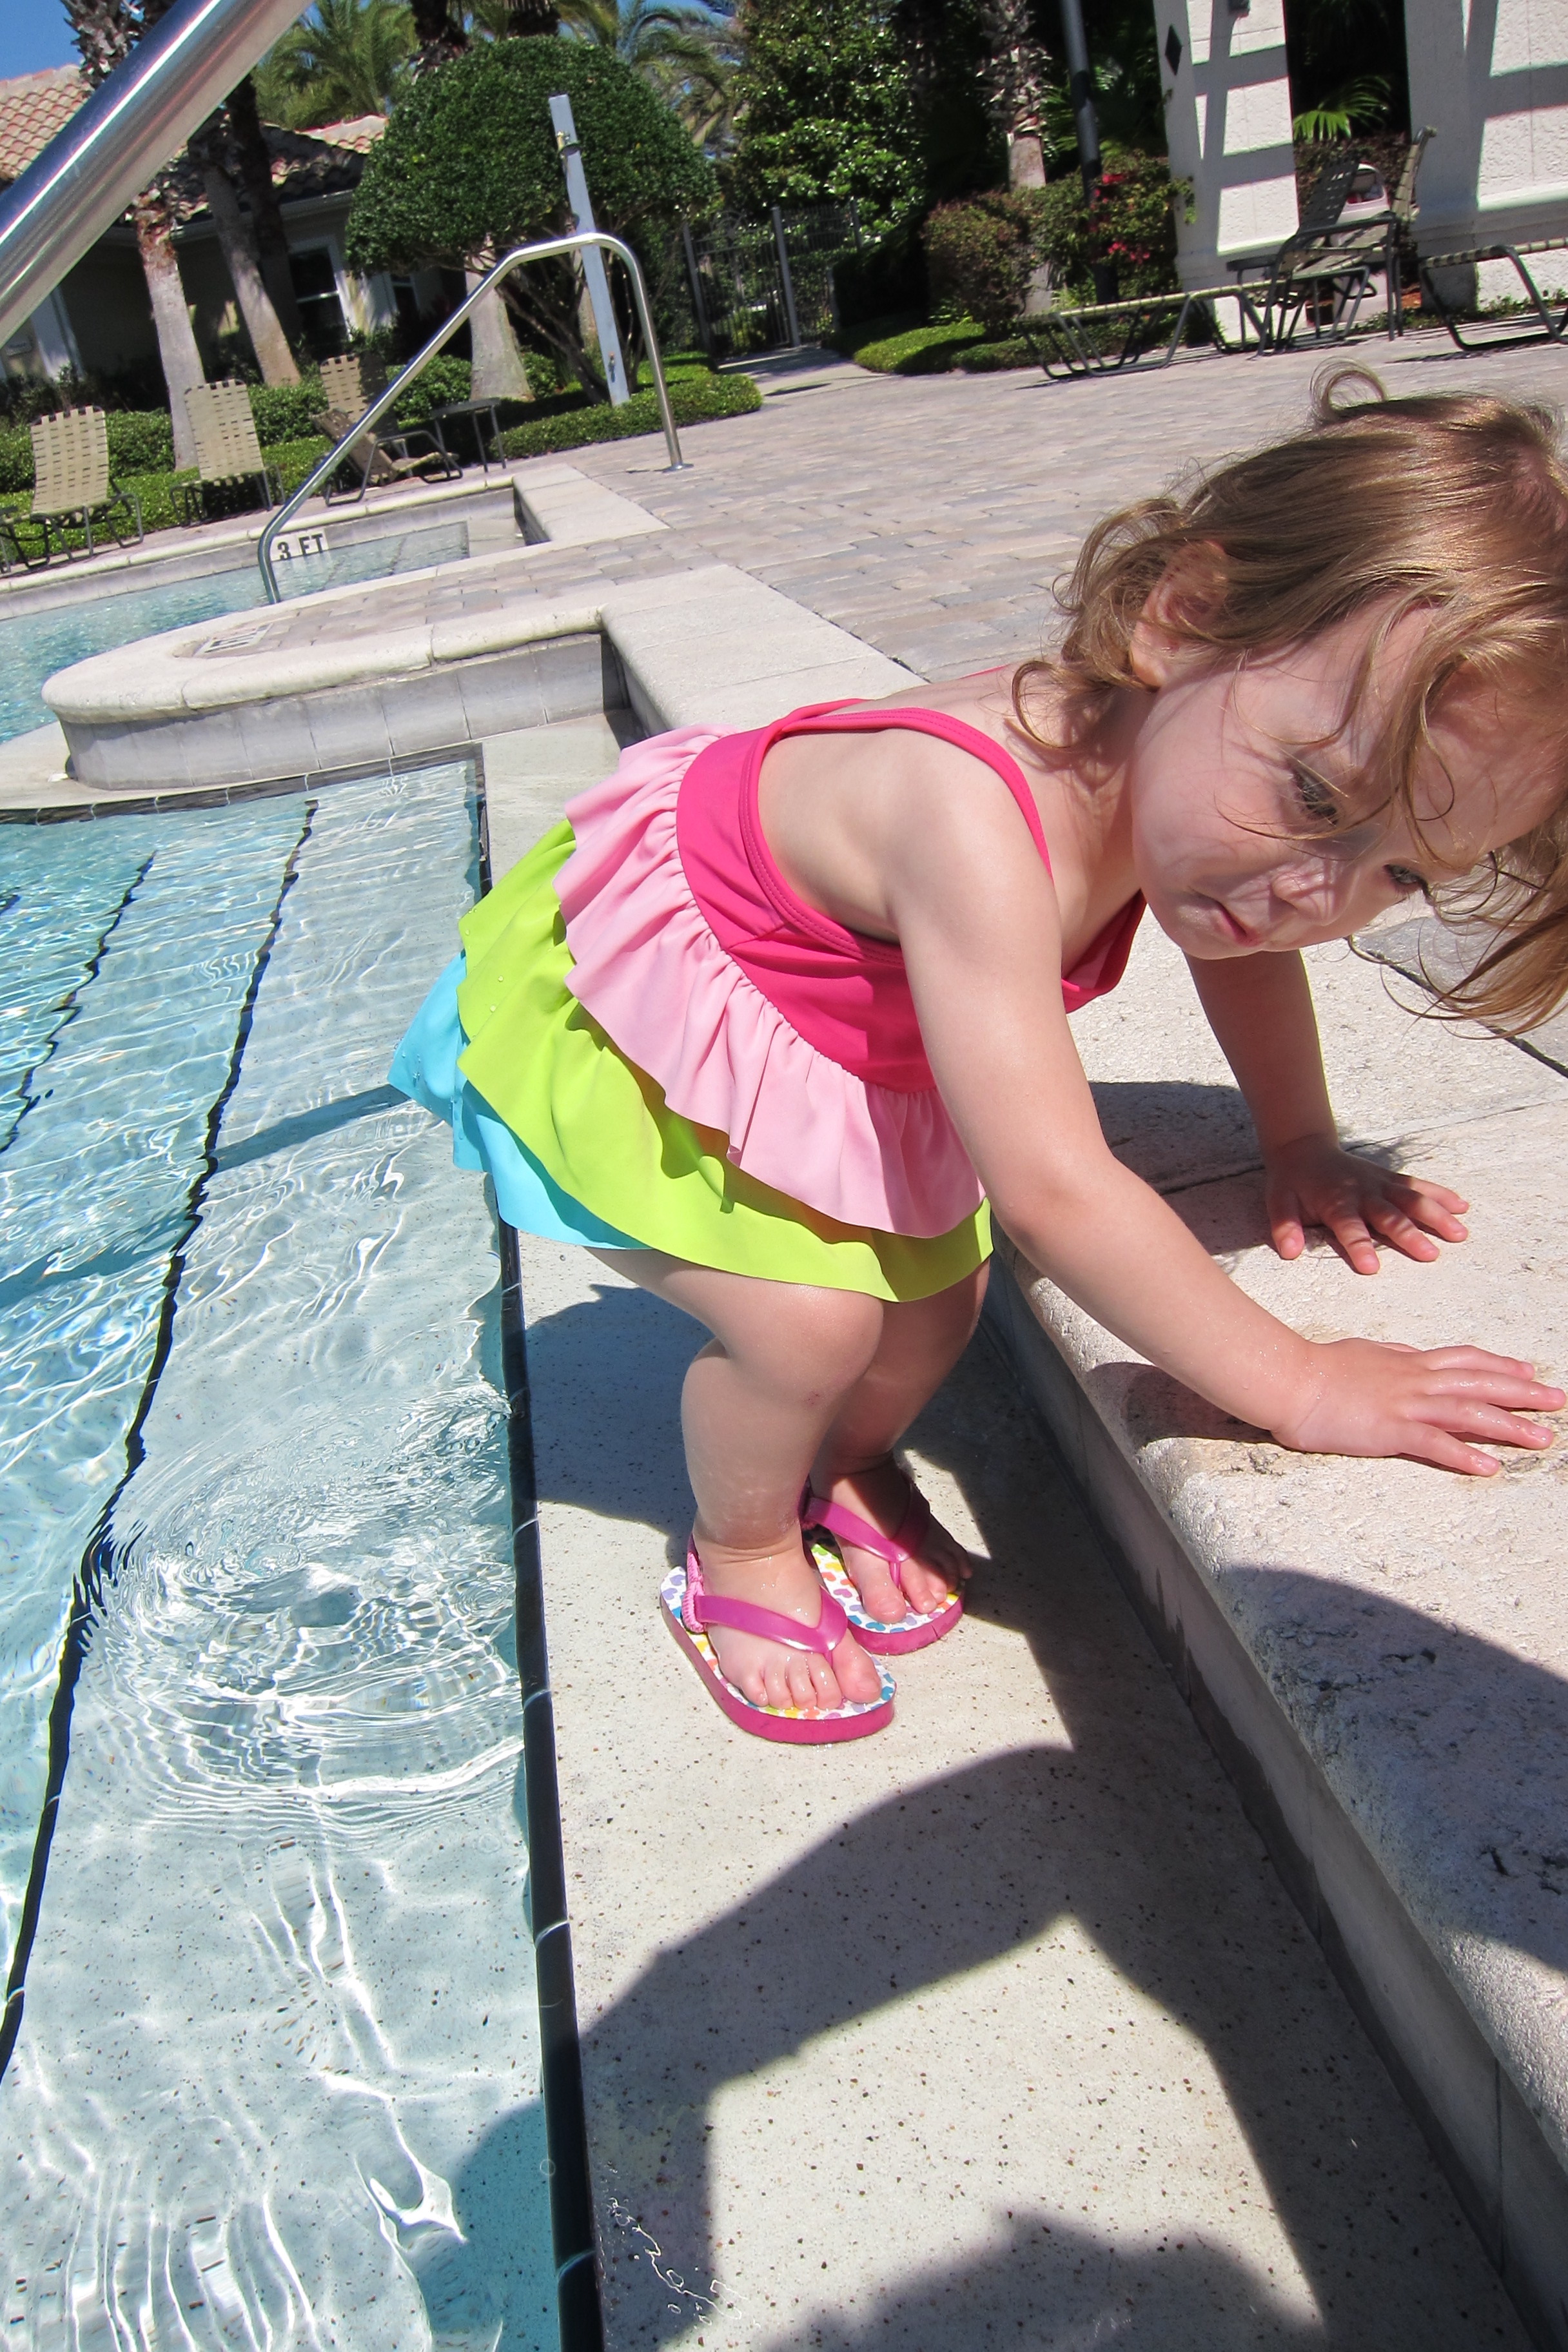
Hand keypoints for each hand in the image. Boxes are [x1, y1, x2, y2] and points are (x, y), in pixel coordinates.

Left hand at [1265, 1134, 1468, 1275]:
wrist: (1304, 1148)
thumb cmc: (1292, 1183)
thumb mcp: (1278, 1203)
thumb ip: (1285, 1226)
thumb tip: (1290, 1251)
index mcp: (1336, 1203)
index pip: (1349, 1228)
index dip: (1359, 1246)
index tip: (1371, 1268)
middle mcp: (1363, 1193)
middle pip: (1389, 1216)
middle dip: (1410, 1235)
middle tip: (1431, 1255)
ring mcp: (1380, 1184)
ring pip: (1411, 1199)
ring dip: (1436, 1215)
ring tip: (1459, 1233)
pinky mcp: (1390, 1178)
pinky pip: (1418, 1186)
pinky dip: (1441, 1195)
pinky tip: (1462, 1207)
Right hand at [1273, 1338, 1563, 1476]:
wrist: (1290, 1379)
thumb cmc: (1318, 1367)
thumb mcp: (1363, 1353)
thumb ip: (1391, 1357)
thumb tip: (1409, 1357)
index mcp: (1408, 1363)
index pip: (1465, 1360)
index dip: (1499, 1366)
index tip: (1527, 1372)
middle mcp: (1415, 1381)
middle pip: (1480, 1383)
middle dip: (1523, 1393)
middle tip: (1557, 1400)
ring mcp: (1406, 1405)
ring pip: (1469, 1412)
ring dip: (1509, 1425)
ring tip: (1542, 1437)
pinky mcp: (1391, 1430)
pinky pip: (1436, 1444)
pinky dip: (1466, 1455)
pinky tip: (1490, 1466)